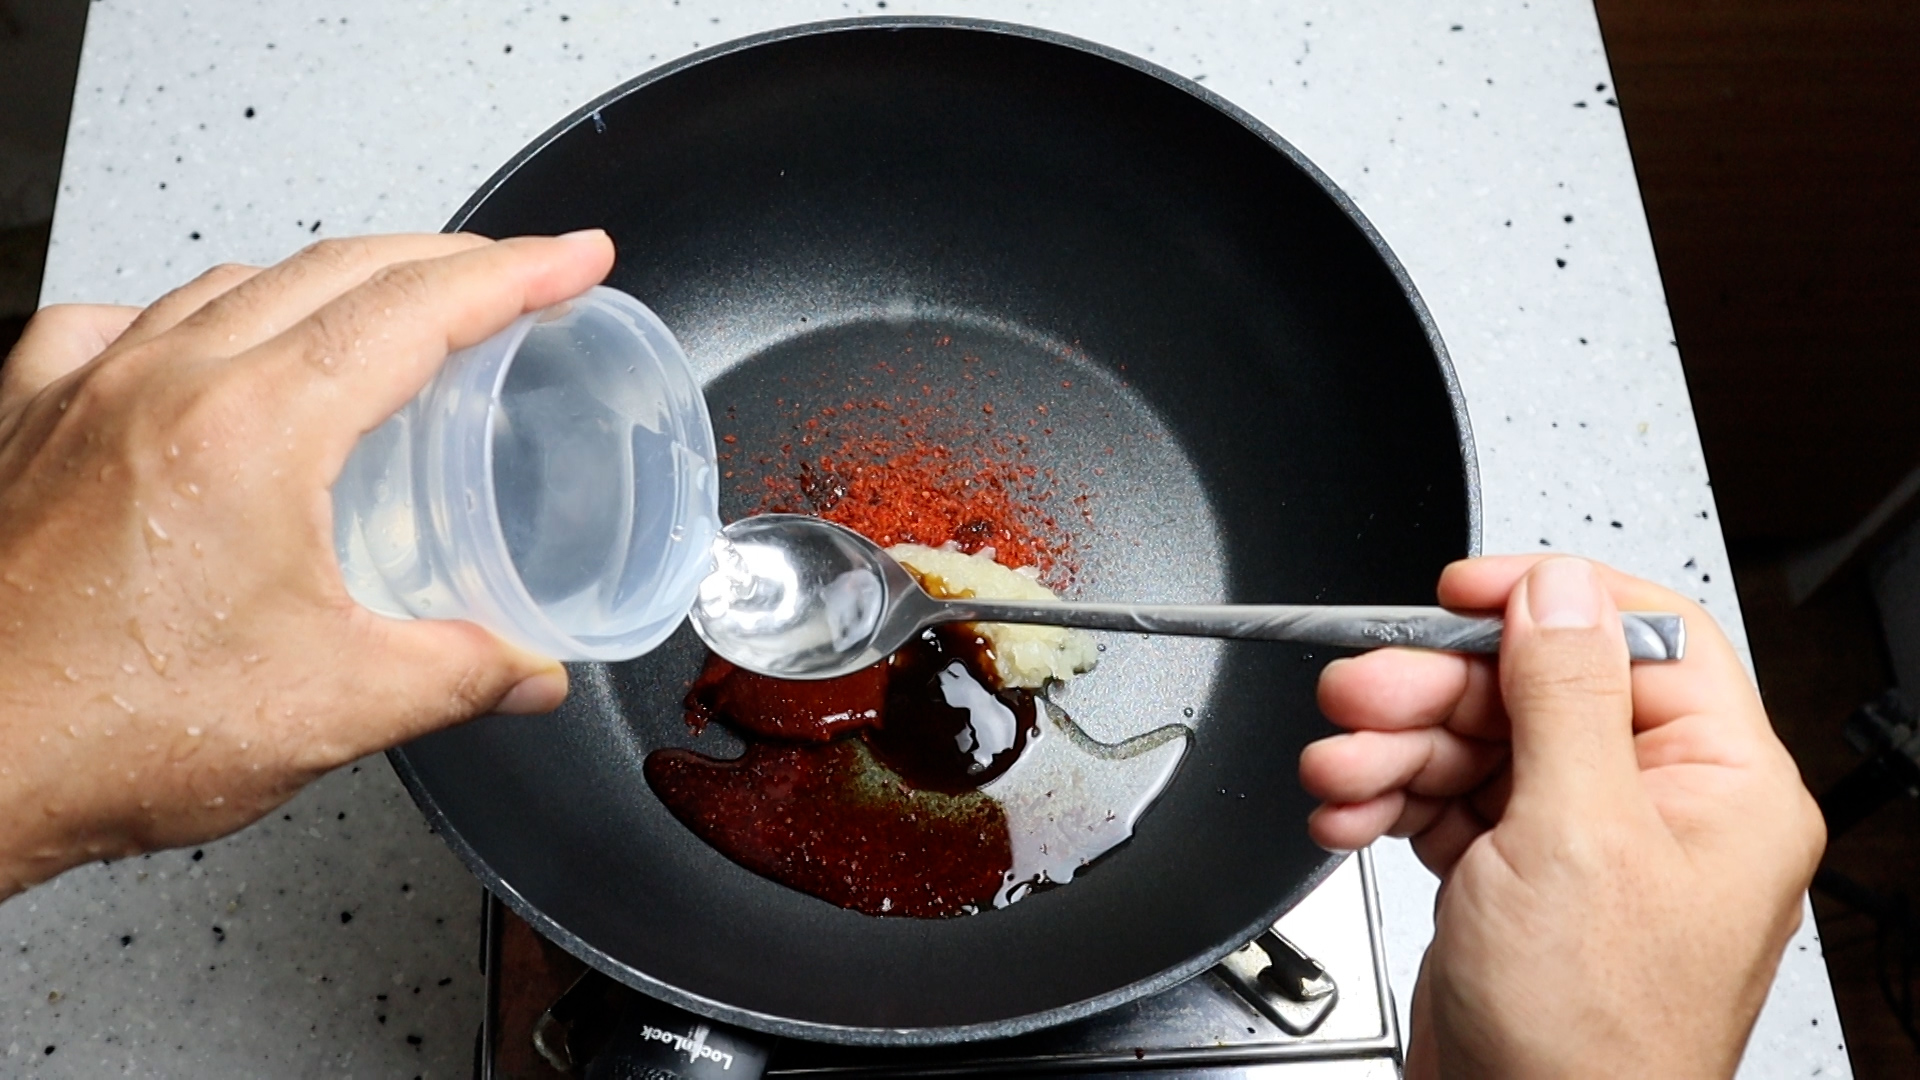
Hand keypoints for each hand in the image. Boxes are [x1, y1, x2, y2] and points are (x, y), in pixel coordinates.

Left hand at [0, 232, 614, 896]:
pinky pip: (115, 322)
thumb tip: (529, 670)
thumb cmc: (100, 732)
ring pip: (233, 282)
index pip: (418, 310)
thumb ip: (459, 675)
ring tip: (386, 311)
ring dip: (331, 279)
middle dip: (446, 258)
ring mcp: (87, 392)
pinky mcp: (29, 424)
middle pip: (337, 267)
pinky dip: (186, 315)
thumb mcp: (332, 708)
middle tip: (513, 276)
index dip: (517, 273)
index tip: (574, 257)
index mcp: (254, 430)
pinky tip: (202, 346)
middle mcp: (166, 383)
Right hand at [1300, 556, 1823, 1078]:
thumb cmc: (1589, 1040)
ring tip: (1337, 768)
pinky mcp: (1515, 880)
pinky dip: (1389, 800)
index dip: (1544, 601)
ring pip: (1476, 743)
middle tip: (1359, 692)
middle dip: (1432, 689)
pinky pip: (1447, 802)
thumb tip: (1557, 588)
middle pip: (1534, 689)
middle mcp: (1657, 808)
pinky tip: (1348, 811)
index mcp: (1720, 786)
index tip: (1462, 591)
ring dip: (1393, 748)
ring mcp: (1581, 846)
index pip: (1642, 637)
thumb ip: (1565, 695)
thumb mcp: (1576, 836)